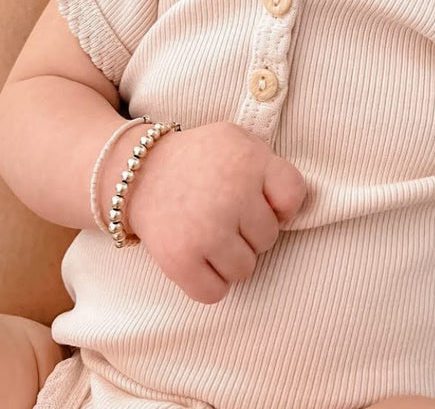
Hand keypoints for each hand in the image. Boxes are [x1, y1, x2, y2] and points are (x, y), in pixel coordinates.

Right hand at [124, 121, 306, 303]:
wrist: (140, 173)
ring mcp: (207, 229)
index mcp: (250, 160)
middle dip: (249, 231)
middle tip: (223, 213)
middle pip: (269, 239)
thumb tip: (288, 210)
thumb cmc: (199, 160)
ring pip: (245, 269)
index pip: (294, 197)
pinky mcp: (180, 259)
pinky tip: (197, 256)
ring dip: (230, 258)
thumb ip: (270, 167)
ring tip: (209, 233)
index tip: (260, 200)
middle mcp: (232, 193)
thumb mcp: (239, 141)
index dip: (281, 205)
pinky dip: (207, 282)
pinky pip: (215, 292)